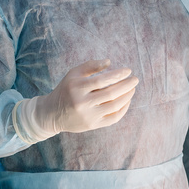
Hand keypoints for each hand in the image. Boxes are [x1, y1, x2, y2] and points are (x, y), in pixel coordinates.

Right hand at [16, 59, 138, 140]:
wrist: (52, 114)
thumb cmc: (66, 89)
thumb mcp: (73, 74)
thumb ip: (90, 66)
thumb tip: (109, 62)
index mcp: (77, 87)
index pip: (102, 80)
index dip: (118, 75)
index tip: (128, 71)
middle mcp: (82, 103)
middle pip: (110, 94)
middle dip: (126, 85)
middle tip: (135, 79)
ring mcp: (88, 116)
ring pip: (114, 106)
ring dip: (127, 96)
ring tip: (132, 88)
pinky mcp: (92, 125)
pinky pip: (113, 118)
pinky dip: (123, 109)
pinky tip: (127, 100)